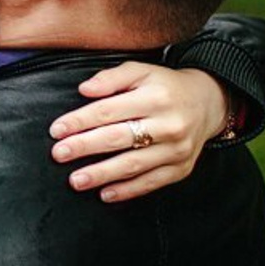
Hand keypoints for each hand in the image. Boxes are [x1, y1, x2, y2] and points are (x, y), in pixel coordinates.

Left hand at [48, 64, 227, 203]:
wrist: (208, 103)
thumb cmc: (164, 87)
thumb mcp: (140, 71)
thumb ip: (111, 78)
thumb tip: (84, 89)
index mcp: (155, 98)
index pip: (109, 111)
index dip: (80, 121)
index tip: (56, 130)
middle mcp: (168, 125)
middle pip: (118, 138)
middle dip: (84, 147)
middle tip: (59, 154)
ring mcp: (176, 150)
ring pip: (133, 164)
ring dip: (102, 174)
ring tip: (76, 180)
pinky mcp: (181, 168)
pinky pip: (152, 182)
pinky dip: (128, 190)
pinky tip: (105, 194)